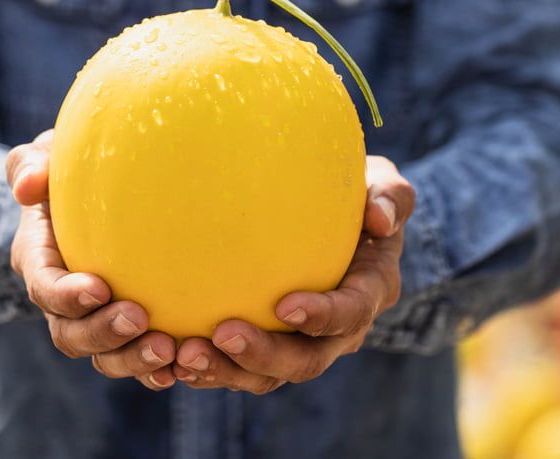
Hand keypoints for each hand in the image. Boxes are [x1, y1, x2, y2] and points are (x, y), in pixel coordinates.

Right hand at [6, 130, 176, 390]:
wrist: (96, 194)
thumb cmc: (71, 170)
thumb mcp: (47, 156)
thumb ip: (32, 165)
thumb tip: (30, 186)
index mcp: (40, 261)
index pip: (44, 286)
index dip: (66, 295)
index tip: (98, 288)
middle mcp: (63, 300)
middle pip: (72, 334)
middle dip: (103, 334)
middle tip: (139, 319)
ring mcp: (95, 320)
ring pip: (105, 357)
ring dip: (134, 360)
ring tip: (171, 350)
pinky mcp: (128, 331)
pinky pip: (138, 360)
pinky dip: (159, 369)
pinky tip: (188, 364)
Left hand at [171, 155, 413, 393]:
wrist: (345, 227)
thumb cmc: (361, 195)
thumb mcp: (384, 183)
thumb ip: (390, 196)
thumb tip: (380, 217)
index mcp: (369, 293)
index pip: (351, 313)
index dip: (322, 316)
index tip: (285, 305)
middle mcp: (338, 332)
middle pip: (305, 361)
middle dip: (263, 355)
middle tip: (221, 334)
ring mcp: (301, 344)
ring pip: (266, 375)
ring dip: (225, 371)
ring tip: (183, 355)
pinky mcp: (267, 346)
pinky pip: (237, 368)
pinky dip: (207, 368)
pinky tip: (169, 357)